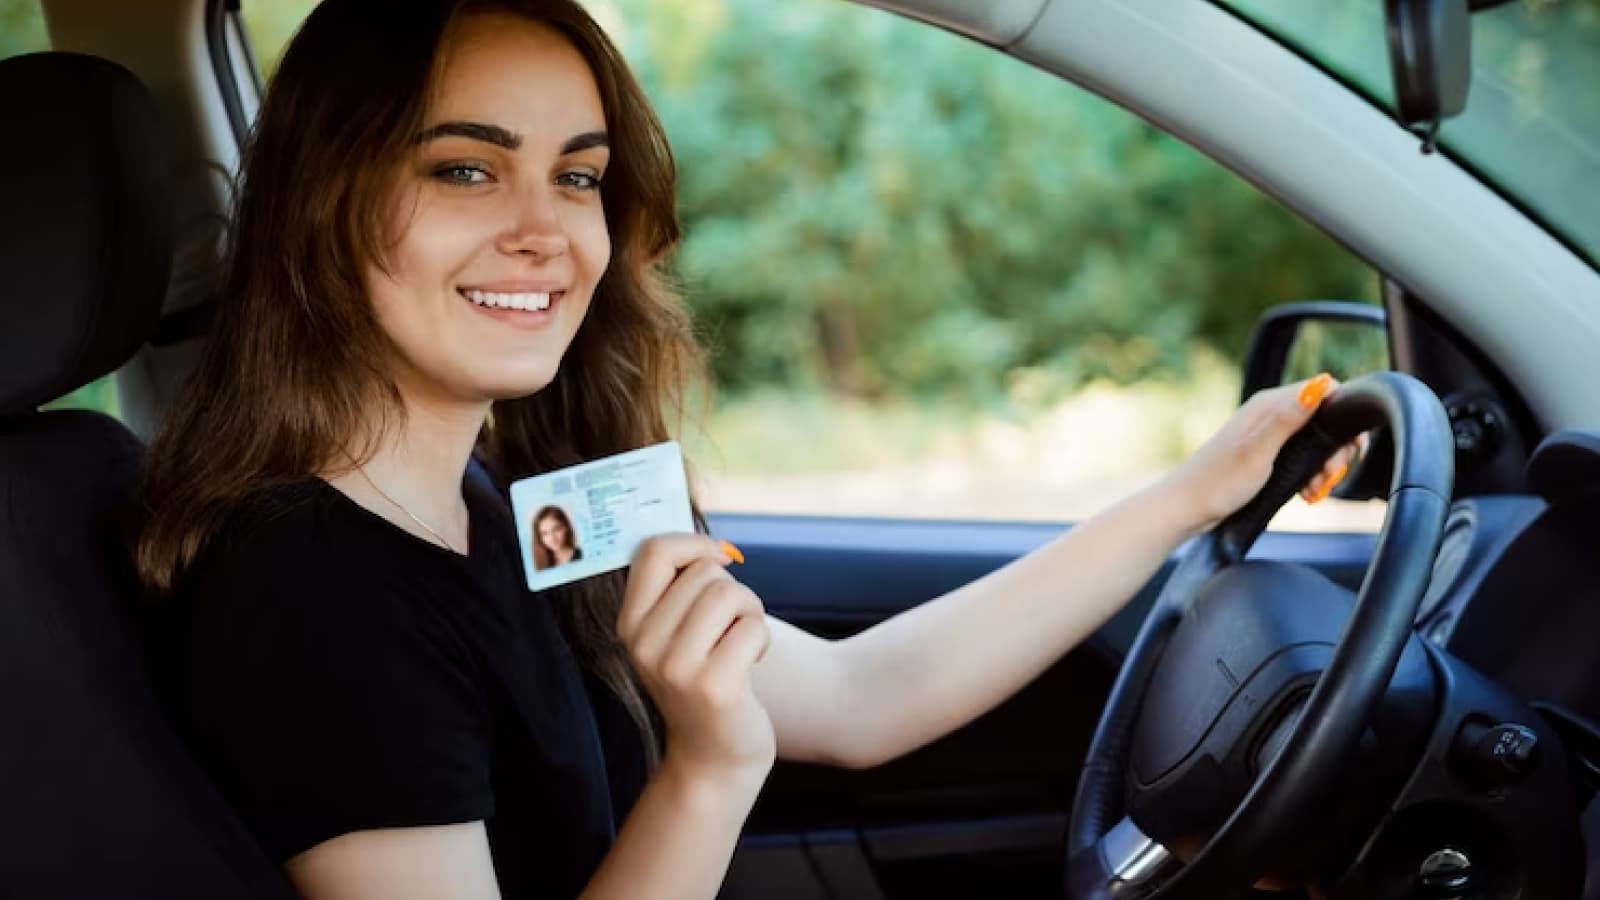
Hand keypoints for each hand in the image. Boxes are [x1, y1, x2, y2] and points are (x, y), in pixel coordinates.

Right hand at [617, 535, 775, 785]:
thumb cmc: (704, 680)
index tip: (717, 562)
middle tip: (729, 628)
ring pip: (730, 594)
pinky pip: (752, 627)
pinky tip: (749, 666)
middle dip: (732, 591)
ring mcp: (675, 667)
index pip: (654, 551)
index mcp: (629, 623)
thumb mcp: (675, 634)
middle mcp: (643, 644)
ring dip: (749, 614)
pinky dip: (761, 640)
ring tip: (740, 644)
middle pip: (705, 571)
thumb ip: (680, 589)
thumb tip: (715, 544)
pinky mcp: (712, 686)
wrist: (713, 757)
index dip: (695, 545)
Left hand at [1167, 373, 1368, 533]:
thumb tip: (1321, 384)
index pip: (1327, 390)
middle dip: (1337, 451)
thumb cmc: (1217, 483)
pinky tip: (1306, 494)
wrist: (1186, 508)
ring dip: (1325, 468)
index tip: (1344, 451)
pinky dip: (1311, 475)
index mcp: (1270, 404)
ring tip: (1315, 491)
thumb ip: (1288, 419)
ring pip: (1317, 442)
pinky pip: (1303, 458)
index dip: (1344, 419)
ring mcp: (1268, 433)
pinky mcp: (1267, 454)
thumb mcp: (1258, 452)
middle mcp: (1271, 413)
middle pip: (1326, 419)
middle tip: (1328, 479)